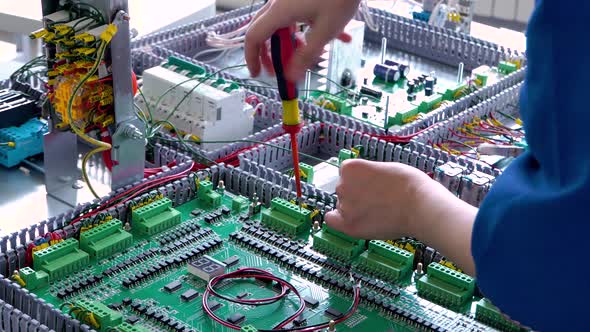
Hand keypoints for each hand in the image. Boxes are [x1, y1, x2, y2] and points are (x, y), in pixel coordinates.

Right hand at [245, 0, 360, 79]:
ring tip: (311, 56)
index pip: (253, 37)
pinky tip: (338, 37)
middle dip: (271, 54)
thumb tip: (291, 77)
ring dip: (292, 43)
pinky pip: (296, 17)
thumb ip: (306, 55)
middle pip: (263, 31)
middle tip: (280, 69)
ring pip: (281, 25)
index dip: (252, 58)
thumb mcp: (325, 31)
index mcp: (279, 12)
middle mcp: (278, 4)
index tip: (258, 73)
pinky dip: (307, 31)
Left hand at [325, 159, 477, 274]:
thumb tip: (363, 181)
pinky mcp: (349, 226)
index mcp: (350, 168)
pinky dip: (339, 221)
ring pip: (342, 206)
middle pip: (343, 189)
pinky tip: (350, 221)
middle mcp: (342, 186)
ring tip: (376, 211)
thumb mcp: (385, 167)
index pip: (346, 173)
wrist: (420, 206)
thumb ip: (368, 173)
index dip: (359, 179)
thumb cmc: (409, 185)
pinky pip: (332, 221)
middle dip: (356, 193)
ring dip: (353, 208)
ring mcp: (344, 206)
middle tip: (376, 199)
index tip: (370, 185)